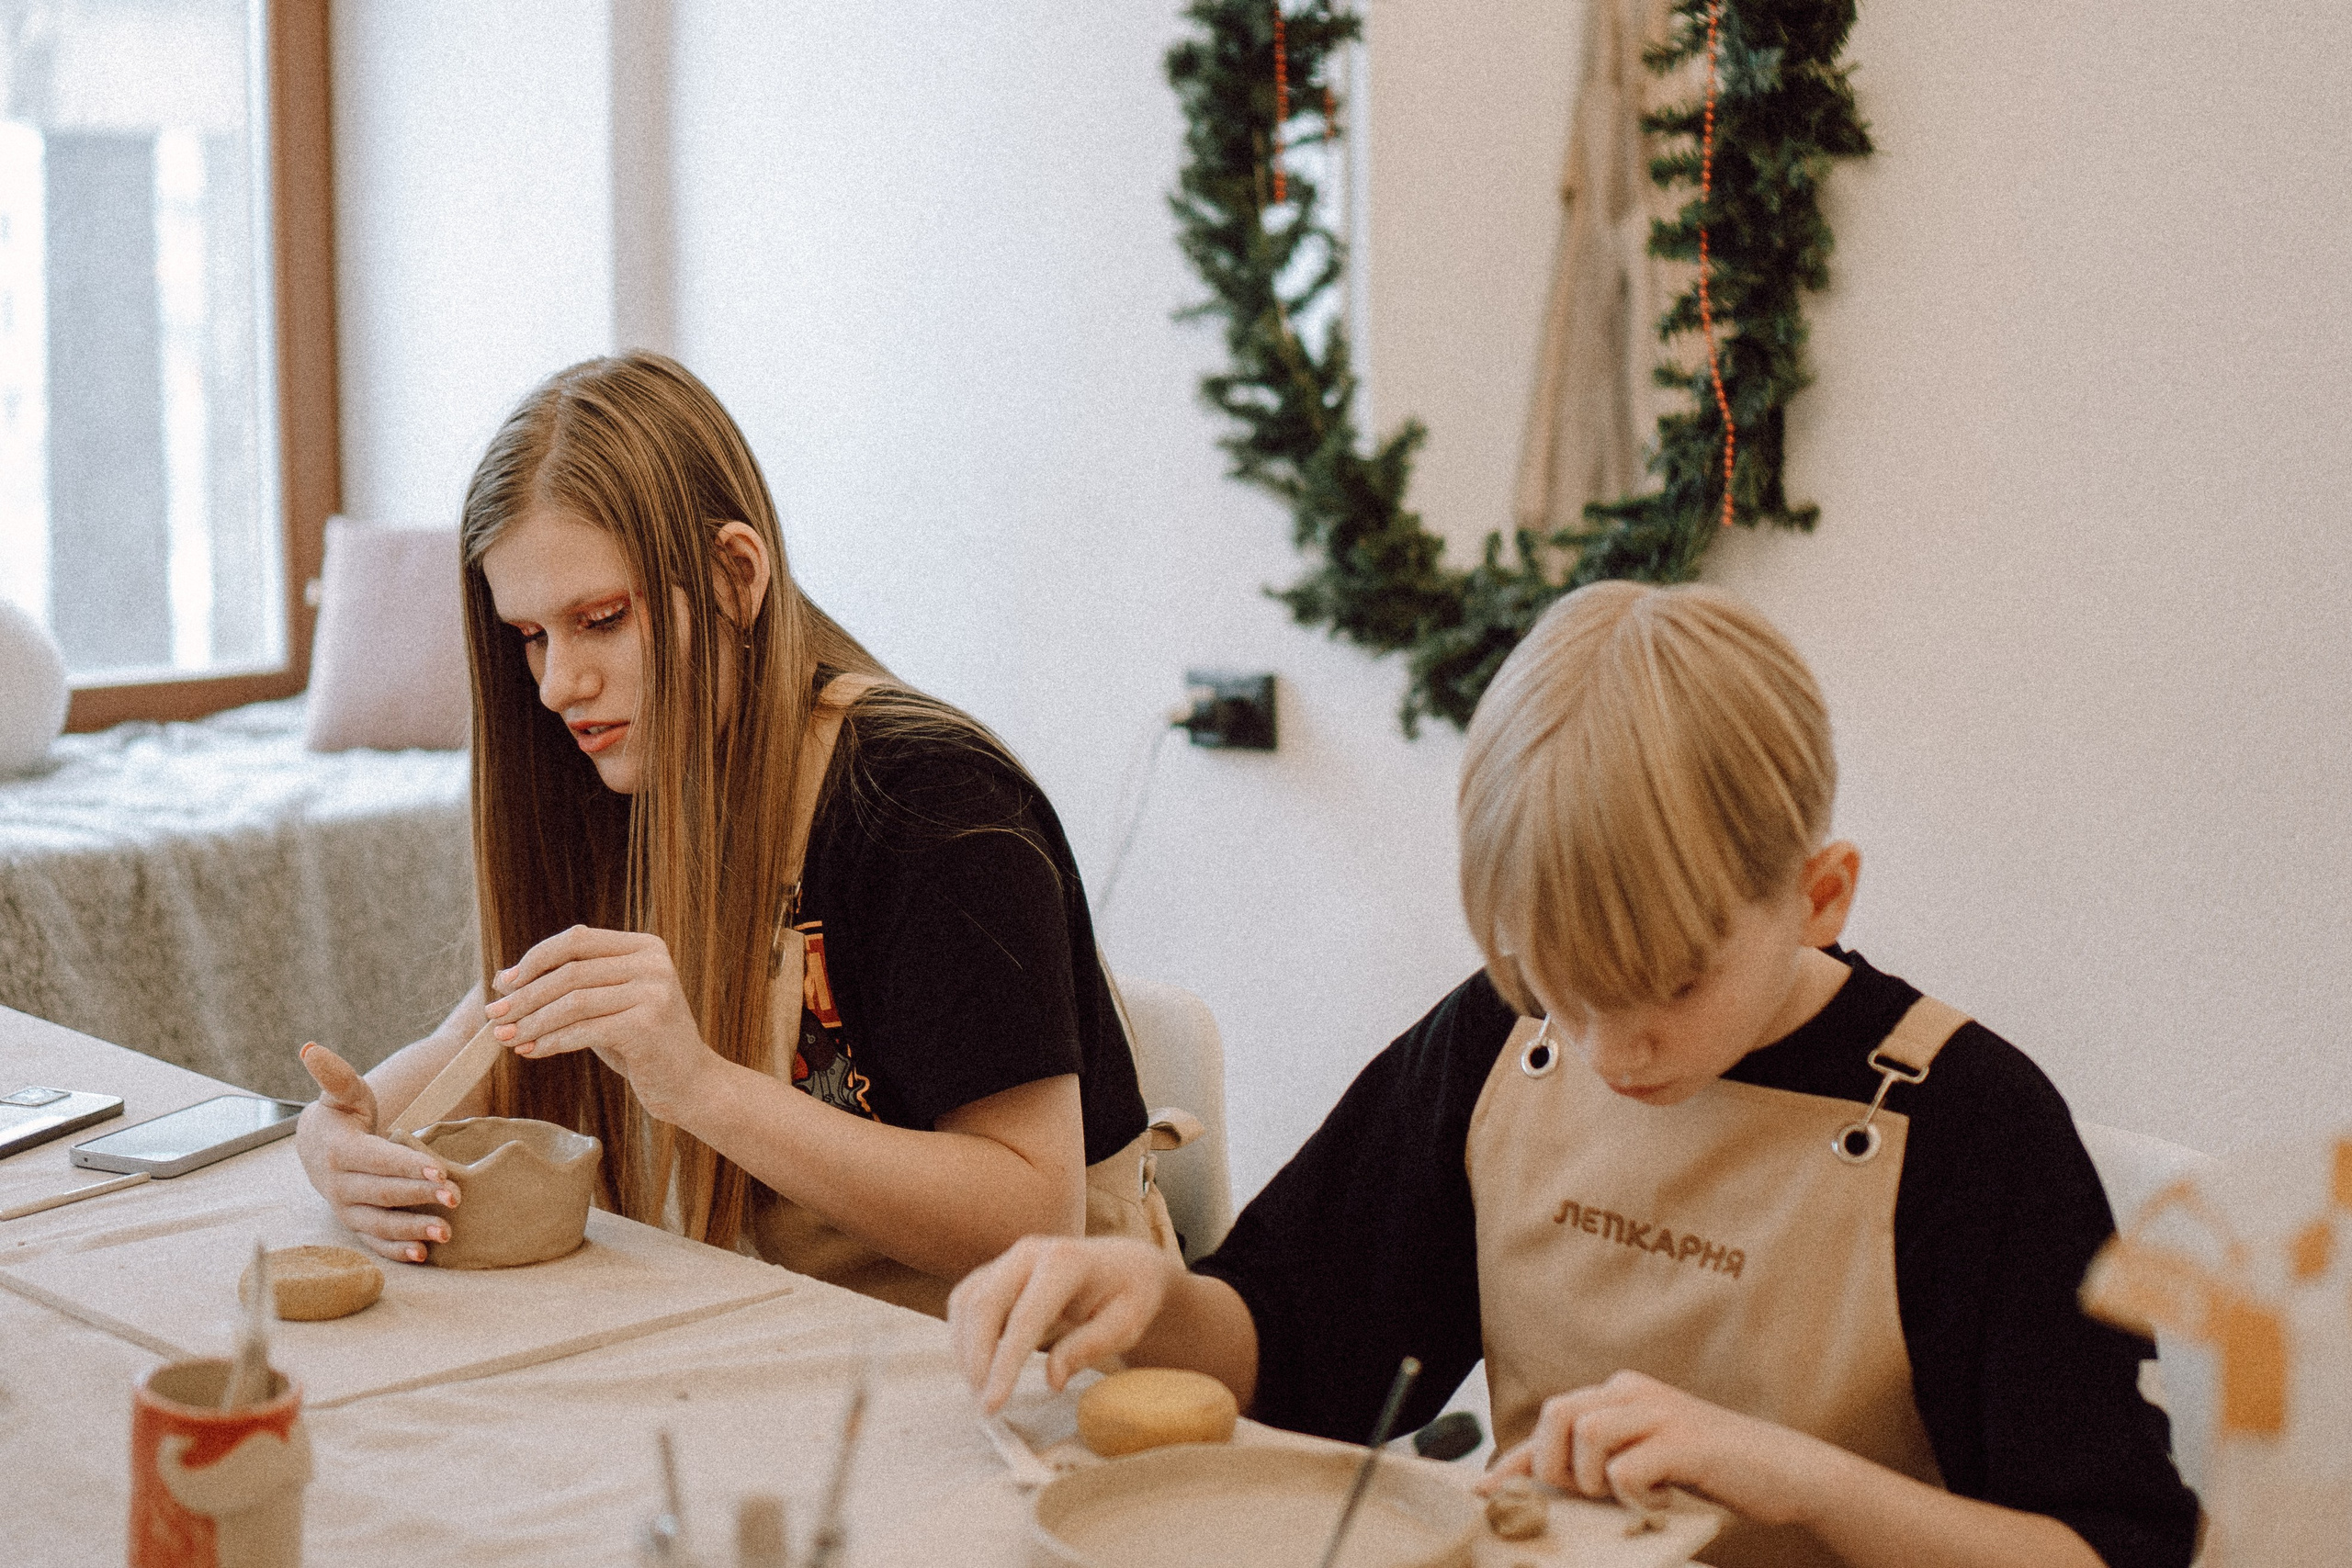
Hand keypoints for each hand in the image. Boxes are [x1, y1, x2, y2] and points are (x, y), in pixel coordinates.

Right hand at [294, 1042, 457, 1264]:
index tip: (439, 1171)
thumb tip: (311, 1049)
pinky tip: (422, 1255)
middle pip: (381, 1193)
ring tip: (445, 1233)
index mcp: (338, 1150)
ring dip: (411, 1230)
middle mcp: (337, 1184)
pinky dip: (395, 1250)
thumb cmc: (342, 1115)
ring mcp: (345, 1207)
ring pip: (378, 1222)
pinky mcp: (355, 1224)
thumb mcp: (343, 1093)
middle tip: (455, 1198)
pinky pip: (373, 1241)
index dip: (406, 1166)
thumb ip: (335, 1075)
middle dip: (418, 1197)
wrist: (318, 1146)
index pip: (375, 1160)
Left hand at [485, 925, 720, 1121]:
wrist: (691, 1085)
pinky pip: (584, 1030)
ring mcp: (653, 991)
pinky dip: (551, 1042)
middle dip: (526, 996)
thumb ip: (569, 988)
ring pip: (573, 1001)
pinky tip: (531, 1053)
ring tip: (506, 1038)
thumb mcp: (608, 1007)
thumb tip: (504, 979)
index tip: (503, 984)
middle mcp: (652, 963)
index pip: (576, 940)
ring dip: (532, 1022)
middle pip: (570, 972)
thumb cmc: (642, 1046)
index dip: (535, 959)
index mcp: (644, 947)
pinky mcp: (647, 1024)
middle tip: (495, 1017)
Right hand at [948, 1235, 1180, 1412]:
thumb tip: (1052, 1379)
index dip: (1005, 1364)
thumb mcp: (1127, 1323)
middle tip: (984, 1407)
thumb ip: (1090, 1346)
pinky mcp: (997, 1269)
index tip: (993, 1405)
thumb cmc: (1130, 1296)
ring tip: (981, 1392)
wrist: (1125, 1264)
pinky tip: (978, 1368)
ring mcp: (1010, 1257)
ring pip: (966, 1302)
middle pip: (983, 1305)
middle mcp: (1031, 1252)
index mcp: (1066, 1262)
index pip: (1025, 1317)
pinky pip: (965, 1300)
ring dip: (965, 1351)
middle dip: (976, 1360)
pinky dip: (963, 1336)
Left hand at [1477, 1370, 1832, 1529]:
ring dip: (1594, 1479)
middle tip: (1584, 1496)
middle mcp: (1634, 1393)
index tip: (1487, 1488)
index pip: (1552, 1420)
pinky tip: (1659, 1500)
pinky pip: (1627, 1468)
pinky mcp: (1684, 1440)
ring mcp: (1660, 1412)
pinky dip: (1633, 1495)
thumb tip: (1547, 1484)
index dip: (1515, 1457)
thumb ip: (1604, 1460)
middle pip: (1558, 1414)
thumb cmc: (1712, 1470)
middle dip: (1554, 1464)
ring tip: (1627, 1496)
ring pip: (1586, 1435)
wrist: (1784, 1471)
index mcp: (1621, 1394)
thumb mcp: (1648, 1459)